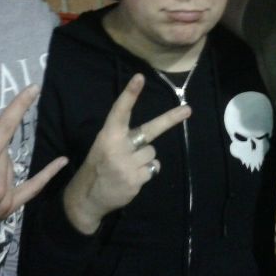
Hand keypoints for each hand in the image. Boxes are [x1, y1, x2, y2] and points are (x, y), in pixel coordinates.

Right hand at [63, 74, 190, 233]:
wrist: (86, 198)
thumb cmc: (98, 166)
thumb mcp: (103, 146)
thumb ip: (123, 138)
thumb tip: (149, 140)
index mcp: (107, 135)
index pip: (120, 111)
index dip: (130, 94)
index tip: (139, 77)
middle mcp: (118, 147)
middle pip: (150, 131)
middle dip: (171, 119)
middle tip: (188, 110)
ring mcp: (127, 164)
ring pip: (152, 153)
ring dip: (144, 159)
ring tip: (127, 166)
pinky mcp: (135, 180)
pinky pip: (153, 168)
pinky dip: (146, 172)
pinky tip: (131, 177)